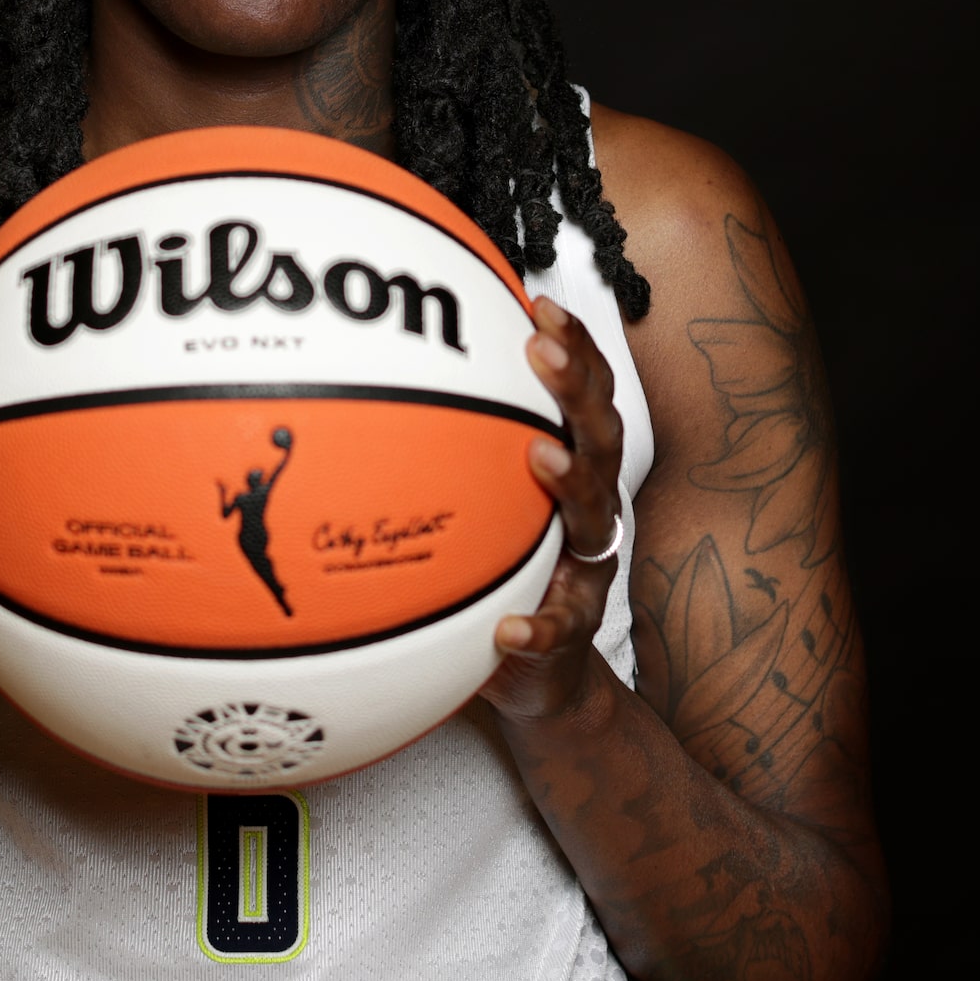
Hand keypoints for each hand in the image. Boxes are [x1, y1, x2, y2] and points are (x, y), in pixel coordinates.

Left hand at [478, 295, 625, 722]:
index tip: (538, 302)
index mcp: (572, 469)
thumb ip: (449, 448)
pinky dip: (536, 626)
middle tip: (541, 349)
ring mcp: (586, 570)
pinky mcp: (569, 633)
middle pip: (602, 436)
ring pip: (597, 518)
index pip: (585, 394)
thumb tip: (377, 380)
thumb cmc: (501, 570)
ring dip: (574, 483)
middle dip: (575, 387)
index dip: (574, 346)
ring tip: (543, 457)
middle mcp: (589, 511)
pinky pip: (557, 629)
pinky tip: (509, 628)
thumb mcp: (476, 501)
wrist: (542, 678)